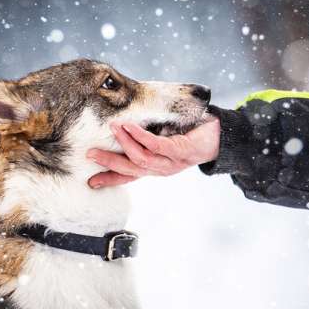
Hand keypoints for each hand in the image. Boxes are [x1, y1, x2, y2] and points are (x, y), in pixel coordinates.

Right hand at [86, 118, 219, 188]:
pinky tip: (130, 126)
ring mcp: (170, 162)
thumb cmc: (189, 133)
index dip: (110, 180)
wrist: (218, 134)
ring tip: (112, 128)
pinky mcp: (178, 151)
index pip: (129, 176)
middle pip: (130, 170)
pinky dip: (140, 136)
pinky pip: (155, 145)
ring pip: (140, 158)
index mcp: (155, 168)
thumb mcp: (163, 138)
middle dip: (109, 163)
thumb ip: (145, 138)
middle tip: (90, 154)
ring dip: (124, 142)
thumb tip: (122, 126)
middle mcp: (161, 169)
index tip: (90, 182)